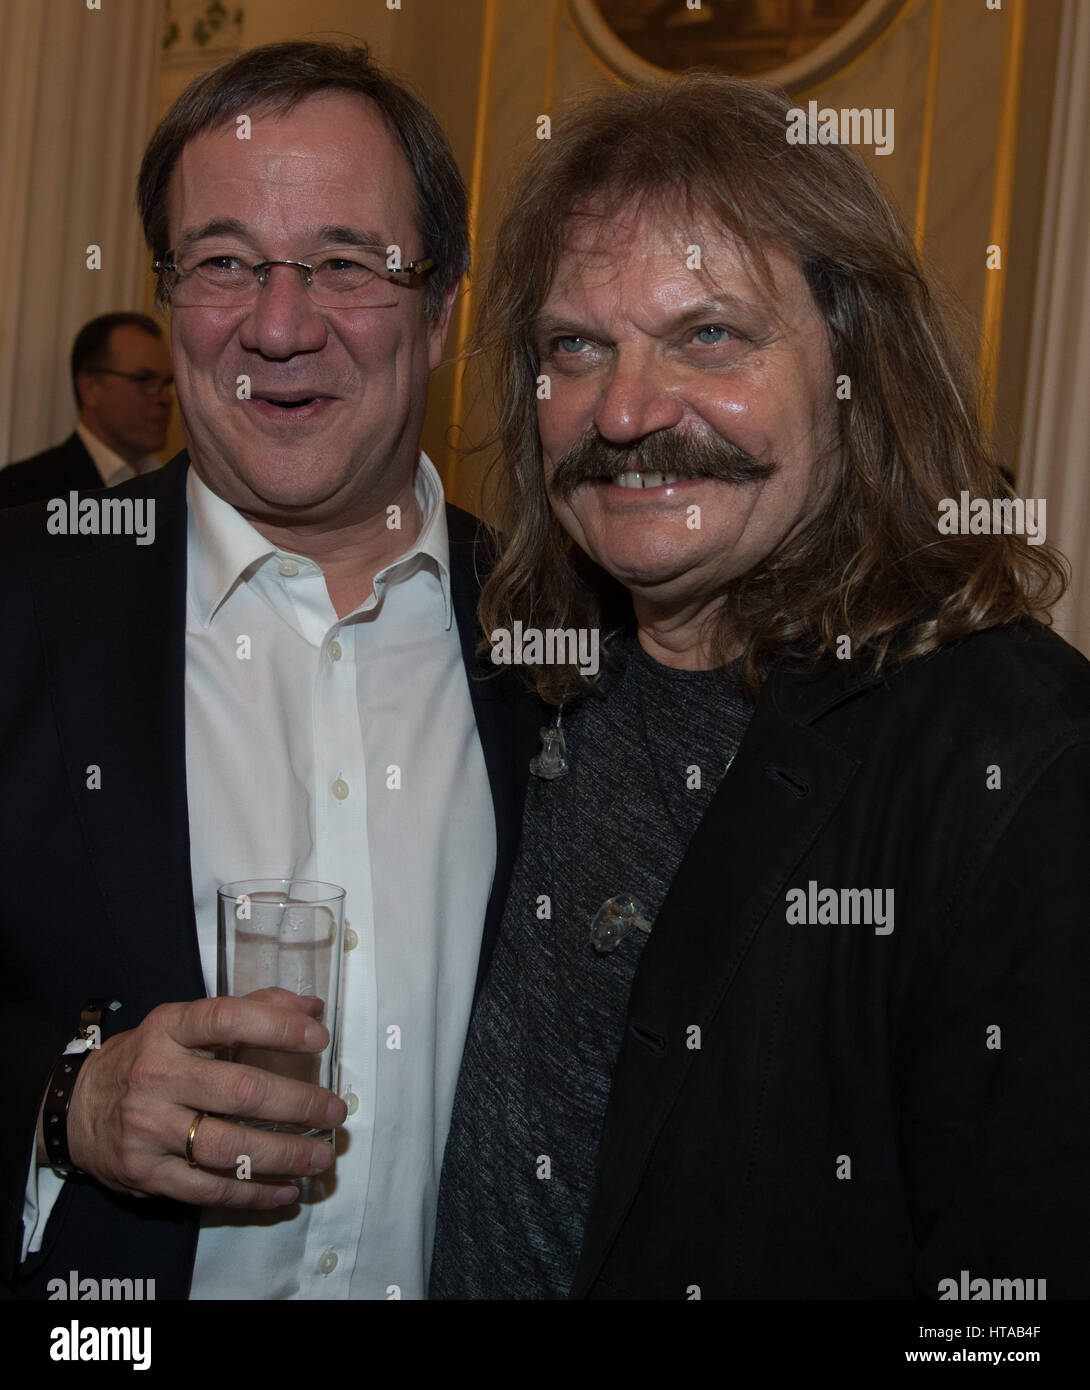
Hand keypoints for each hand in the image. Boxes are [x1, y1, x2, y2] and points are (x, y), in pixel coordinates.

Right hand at [63, 988, 346, 1208]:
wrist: (79, 1106)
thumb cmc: (151, 1057)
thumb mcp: (188, 1022)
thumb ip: (252, 1009)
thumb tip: (312, 1008)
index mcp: (169, 1028)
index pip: (227, 1020)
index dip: (276, 1028)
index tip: (320, 1040)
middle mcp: (157, 1075)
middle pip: (238, 1092)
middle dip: (297, 1104)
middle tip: (334, 1112)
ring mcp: (148, 1127)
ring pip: (227, 1147)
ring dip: (283, 1156)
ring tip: (320, 1157)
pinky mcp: (145, 1171)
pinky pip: (206, 1188)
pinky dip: (251, 1193)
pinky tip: (284, 1190)